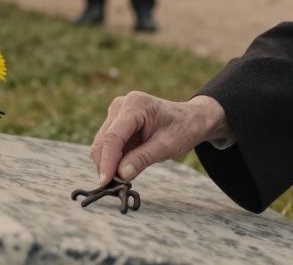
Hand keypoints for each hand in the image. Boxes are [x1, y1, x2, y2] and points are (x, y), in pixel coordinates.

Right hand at [89, 92, 228, 184]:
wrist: (189, 119)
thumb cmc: (182, 129)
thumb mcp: (167, 146)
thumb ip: (142, 159)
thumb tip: (121, 174)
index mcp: (135, 105)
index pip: (113, 137)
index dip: (107, 161)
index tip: (105, 182)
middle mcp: (121, 105)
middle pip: (103, 141)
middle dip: (106, 165)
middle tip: (117, 186)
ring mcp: (116, 112)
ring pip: (102, 144)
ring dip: (108, 163)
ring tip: (124, 178)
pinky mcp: (115, 122)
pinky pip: (107, 145)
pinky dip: (112, 159)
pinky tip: (125, 168)